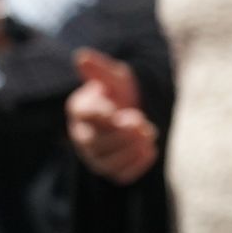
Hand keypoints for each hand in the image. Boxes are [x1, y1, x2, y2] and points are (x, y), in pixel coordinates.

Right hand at [66, 48, 161, 184]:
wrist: (133, 112)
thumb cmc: (120, 92)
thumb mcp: (115, 76)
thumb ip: (100, 69)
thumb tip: (81, 57)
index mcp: (80, 109)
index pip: (85, 115)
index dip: (102, 114)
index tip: (117, 110)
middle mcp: (83, 136)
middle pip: (94, 142)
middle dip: (121, 133)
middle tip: (141, 121)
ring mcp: (95, 156)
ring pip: (106, 162)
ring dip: (130, 149)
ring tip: (149, 134)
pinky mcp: (111, 170)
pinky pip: (121, 175)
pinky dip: (137, 164)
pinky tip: (151, 149)